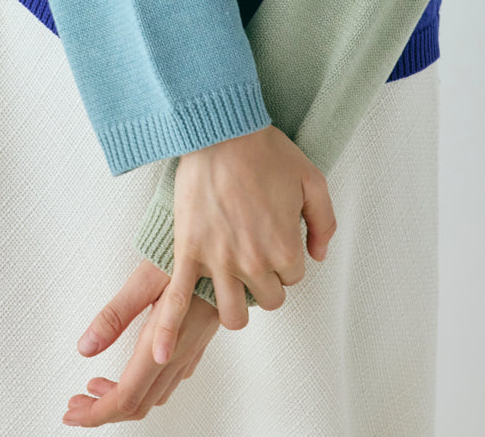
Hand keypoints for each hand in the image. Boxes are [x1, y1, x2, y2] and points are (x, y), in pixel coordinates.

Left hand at [63, 258, 219, 425]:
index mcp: (162, 346)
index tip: (74, 411)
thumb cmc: (189, 256)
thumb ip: (115, 315)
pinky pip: (170, 380)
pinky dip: (144, 386)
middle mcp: (178, 355)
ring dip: (123, 400)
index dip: (96, 412)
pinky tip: (134, 371)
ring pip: (155, 395)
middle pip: (138, 403)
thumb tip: (87, 346)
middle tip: (77, 405)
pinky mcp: (197, 341)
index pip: (125, 397)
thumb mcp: (145, 279)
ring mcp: (190, 350)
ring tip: (97, 388)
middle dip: (102, 411)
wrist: (226, 248)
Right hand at [150, 123, 335, 363]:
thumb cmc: (268, 152)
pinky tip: (160, 352)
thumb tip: (317, 257)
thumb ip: (324, 223)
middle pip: (268, 300)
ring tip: (234, 288)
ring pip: (233, 313)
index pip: (293, 278)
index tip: (276, 237)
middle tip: (257, 255)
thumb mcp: (313, 181)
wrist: (222, 130)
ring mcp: (218, 261)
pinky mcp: (188, 252)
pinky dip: (167, 331)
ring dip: (237, 306)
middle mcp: (253, 263)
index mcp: (285, 249)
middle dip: (267, 281)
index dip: (287, 258)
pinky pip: (176, 301)